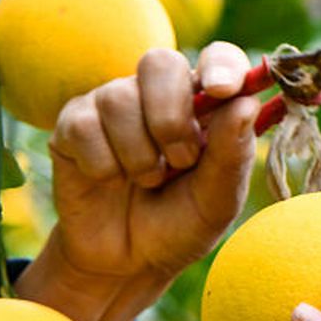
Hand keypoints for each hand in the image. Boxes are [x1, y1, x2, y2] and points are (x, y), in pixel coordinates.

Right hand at [19, 44, 256, 320]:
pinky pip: (85, 127)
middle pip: (160, 63)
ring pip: (119, 98)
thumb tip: (246, 103)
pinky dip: (103, 166)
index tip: (222, 89)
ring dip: (139, 155)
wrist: (128, 262)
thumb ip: (233, 154)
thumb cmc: (181, 224)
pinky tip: (109, 181)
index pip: (217, 58)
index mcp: (203, 106)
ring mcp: (112, 104)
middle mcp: (158, 95)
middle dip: (171, 116)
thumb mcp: (217, 201)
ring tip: (148, 182)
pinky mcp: (74, 125)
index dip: (220, 65)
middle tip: (181, 162)